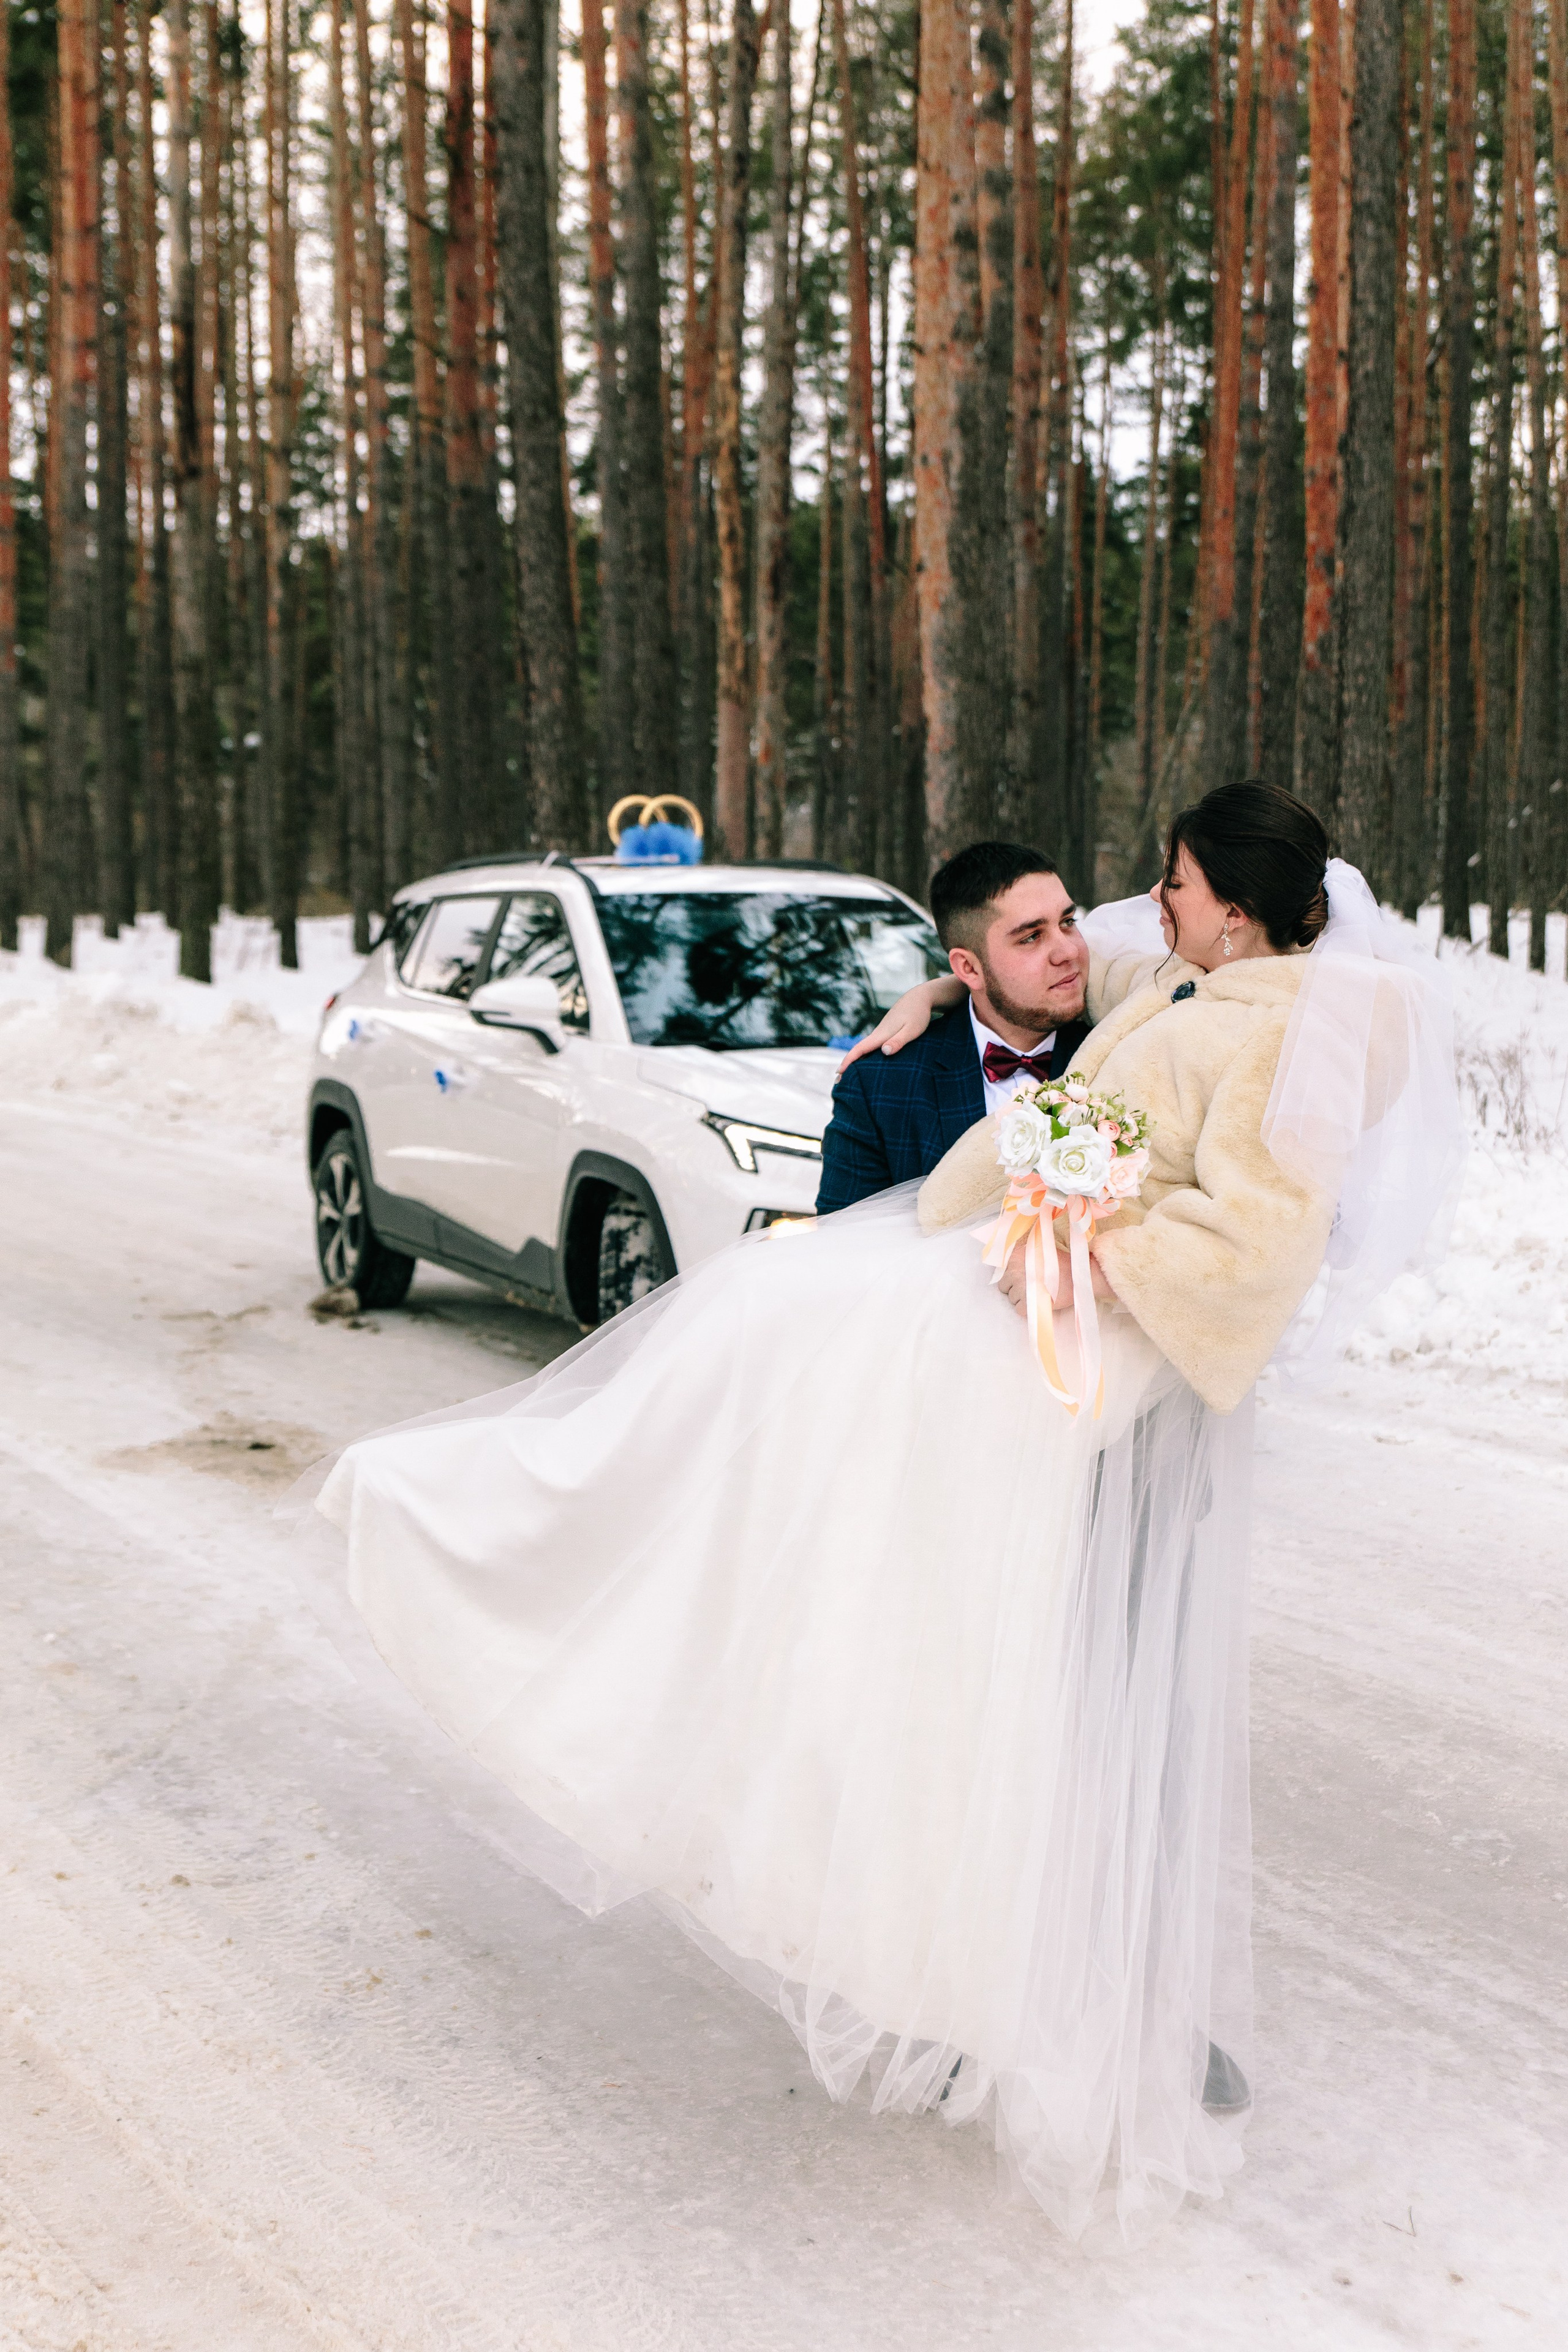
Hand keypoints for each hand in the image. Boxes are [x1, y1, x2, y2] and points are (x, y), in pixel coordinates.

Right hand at [837, 974, 965, 1070]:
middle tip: (838, 1082)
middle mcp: (878, 1035)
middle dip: (848, 1065)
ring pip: (865, 1050)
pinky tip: (869, 1064)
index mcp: (881, 1035)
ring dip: (856, 1062)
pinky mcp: (887, 1034)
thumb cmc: (917, 1014)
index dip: (848, 1061)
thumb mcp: (911, 1030)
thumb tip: (884, 1052)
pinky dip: (866, 1057)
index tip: (839, 1074)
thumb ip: (898, 1041)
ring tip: (850, 1077)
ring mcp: (882, 1034)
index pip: (859, 1050)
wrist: (919, 998)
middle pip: (858, 1052)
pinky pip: (873, 1048)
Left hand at [997, 1237, 1114, 1317]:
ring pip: (1012, 1299)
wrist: (1078, 1275)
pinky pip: (1019, 1310)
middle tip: (1031, 1289)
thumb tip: (1012, 1269)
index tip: (1025, 1279)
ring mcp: (1019, 1286)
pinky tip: (1039, 1303)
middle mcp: (1014, 1270)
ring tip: (1038, 1295)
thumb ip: (1024, 1258)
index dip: (1014, 1278)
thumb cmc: (1062, 1264)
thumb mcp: (1039, 1252)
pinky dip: (1028, 1310)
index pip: (1003, 1273)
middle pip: (1004, 1287)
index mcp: (1016, 1256)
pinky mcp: (1027, 1301)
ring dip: (1023, 1300)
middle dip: (1015, 1289)